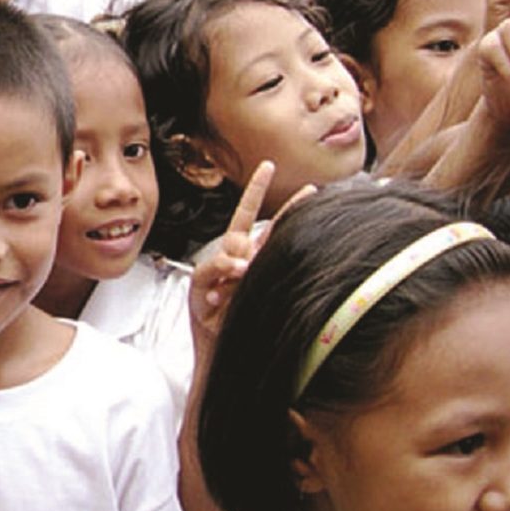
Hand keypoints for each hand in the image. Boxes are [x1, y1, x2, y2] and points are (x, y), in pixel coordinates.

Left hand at [189, 160, 275, 341]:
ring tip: (218, 290)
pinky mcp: (266, 291)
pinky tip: (218, 300)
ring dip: (241, 268)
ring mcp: (264, 274)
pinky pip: (256, 279)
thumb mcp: (198, 283)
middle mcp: (253, 258)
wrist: (215, 346)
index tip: (268, 165)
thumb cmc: (205, 312)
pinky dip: (231, 288)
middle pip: (273, 226)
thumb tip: (242, 261)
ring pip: (266, 254)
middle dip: (289, 210)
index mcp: (235, 249)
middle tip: (311, 189)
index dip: (256, 189)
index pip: (247, 213)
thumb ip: (215, 265)